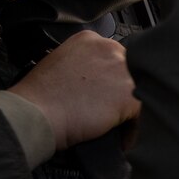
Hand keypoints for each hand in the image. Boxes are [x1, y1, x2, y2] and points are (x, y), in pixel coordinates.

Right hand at [8, 31, 139, 150]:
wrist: (36, 114)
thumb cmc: (41, 95)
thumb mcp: (62, 63)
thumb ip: (86, 64)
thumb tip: (101, 79)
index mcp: (92, 40)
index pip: (117, 57)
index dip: (114, 79)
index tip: (110, 93)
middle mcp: (111, 49)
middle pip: (133, 72)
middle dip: (125, 93)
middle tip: (114, 112)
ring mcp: (123, 71)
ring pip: (140, 92)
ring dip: (131, 111)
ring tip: (119, 126)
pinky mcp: (130, 95)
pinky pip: (141, 115)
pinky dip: (133, 130)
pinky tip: (122, 138)